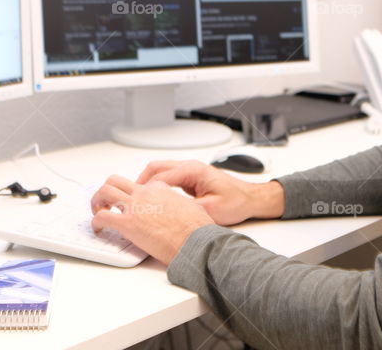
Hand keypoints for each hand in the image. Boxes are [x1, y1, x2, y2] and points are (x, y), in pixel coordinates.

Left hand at [90, 175, 213, 264]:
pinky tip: (98, 229)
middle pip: (116, 181)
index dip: (131, 194)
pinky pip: (103, 216)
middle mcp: (145, 194)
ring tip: (97, 211)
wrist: (196, 241)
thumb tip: (180, 209)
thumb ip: (179, 204)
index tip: (130, 204)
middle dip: (106, 191)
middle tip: (105, 202)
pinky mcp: (128, 224)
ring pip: (105, 191)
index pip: (139, 184)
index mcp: (160, 189)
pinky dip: (96, 222)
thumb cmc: (197, 230)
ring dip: (97, 201)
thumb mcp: (190, 207)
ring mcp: (135, 207)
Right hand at [137, 160, 284, 225]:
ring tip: (139, 199)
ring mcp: (189, 171)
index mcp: (193, 171)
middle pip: (155, 168)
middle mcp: (189, 167)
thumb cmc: (236, 201)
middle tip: (131, 197)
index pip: (160, 176)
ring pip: (160, 170)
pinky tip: (154, 199)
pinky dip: (157, 185)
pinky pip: (168, 177)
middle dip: (140, 181)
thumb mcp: (211, 210)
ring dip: (148, 182)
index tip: (134, 199)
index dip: (145, 189)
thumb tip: (167, 214)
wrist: (251, 198)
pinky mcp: (190, 178)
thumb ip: (188, 210)